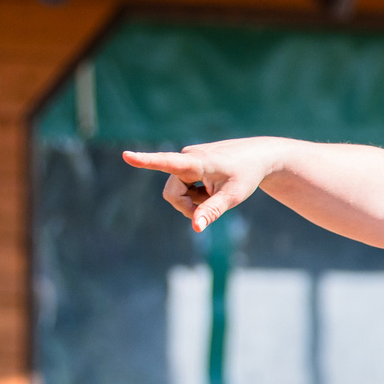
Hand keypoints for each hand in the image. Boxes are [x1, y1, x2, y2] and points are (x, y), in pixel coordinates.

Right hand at [123, 139, 285, 231]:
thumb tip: (195, 228)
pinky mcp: (188, 162)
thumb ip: (212, 211)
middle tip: (211, 206)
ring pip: (177, 191)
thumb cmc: (246, 176)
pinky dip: (196, 194)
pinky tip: (211, 187)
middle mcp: (187, 156)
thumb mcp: (232, 197)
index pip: (167, 162)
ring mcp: (186, 158)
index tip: (126, 156)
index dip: (145, 161)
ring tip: (215, 192)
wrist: (257, 156)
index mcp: (197, 161)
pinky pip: (183, 186)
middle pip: (172, 194)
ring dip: (194, 200)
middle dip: (188, 207)